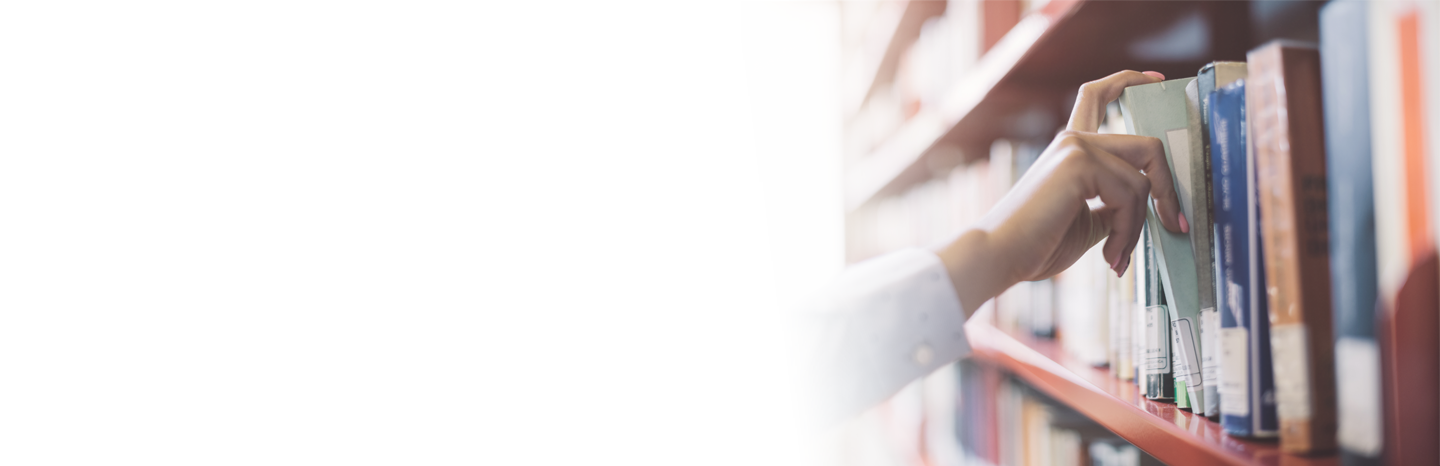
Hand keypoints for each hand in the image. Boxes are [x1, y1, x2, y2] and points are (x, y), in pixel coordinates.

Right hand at [933, 70, 1186, 315]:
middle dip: (1168, 190)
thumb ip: (1116, 204)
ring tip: (1119, 256)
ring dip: (1139, 226)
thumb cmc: (1036, 245)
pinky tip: (1110, 254)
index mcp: (1069, 148)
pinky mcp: (1079, 162)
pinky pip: (1131, 195)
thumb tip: (1152, 208)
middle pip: (1147, 147)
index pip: (1098, 95)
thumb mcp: (1089, 222)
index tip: (1157, 80)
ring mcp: (1076, 147)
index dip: (1131, 81)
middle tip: (1174, 225)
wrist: (999, 256)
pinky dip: (1128, 231)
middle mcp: (1073, 139)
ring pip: (1143, 180)